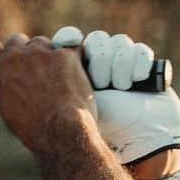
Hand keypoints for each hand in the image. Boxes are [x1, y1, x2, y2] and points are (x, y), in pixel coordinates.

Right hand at [0, 31, 96, 156]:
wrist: (61, 133)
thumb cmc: (33, 128)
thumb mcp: (7, 108)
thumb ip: (3, 83)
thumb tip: (8, 74)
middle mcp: (15, 56)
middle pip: (16, 41)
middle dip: (23, 53)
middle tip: (33, 74)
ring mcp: (41, 52)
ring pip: (42, 43)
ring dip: (47, 56)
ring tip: (55, 83)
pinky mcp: (66, 53)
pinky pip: (69, 46)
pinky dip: (71, 58)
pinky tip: (72, 78)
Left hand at [51, 26, 179, 164]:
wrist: (138, 142)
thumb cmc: (101, 130)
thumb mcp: (71, 107)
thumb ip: (54, 86)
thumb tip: (36, 62)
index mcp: (74, 74)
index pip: (69, 40)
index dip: (69, 37)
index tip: (70, 41)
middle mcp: (98, 68)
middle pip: (97, 40)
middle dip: (101, 60)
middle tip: (102, 83)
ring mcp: (122, 67)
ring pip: (119, 43)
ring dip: (120, 65)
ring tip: (121, 87)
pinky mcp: (143, 69)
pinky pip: (139, 51)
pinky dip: (138, 64)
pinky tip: (135, 82)